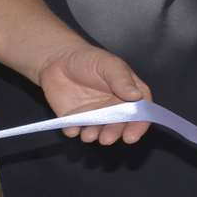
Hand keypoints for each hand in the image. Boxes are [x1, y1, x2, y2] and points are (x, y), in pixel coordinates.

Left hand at [37, 43, 151, 144]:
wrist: (57, 59)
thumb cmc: (88, 59)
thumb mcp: (108, 64)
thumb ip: (121, 79)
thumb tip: (136, 96)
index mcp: (128, 93)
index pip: (140, 111)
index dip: (139, 124)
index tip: (132, 135)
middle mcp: (113, 108)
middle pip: (119, 125)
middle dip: (113, 133)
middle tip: (106, 138)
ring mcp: (94, 115)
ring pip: (98, 131)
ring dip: (95, 135)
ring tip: (88, 134)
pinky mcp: (74, 119)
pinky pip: (75, 130)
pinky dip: (73, 131)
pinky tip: (71, 128)